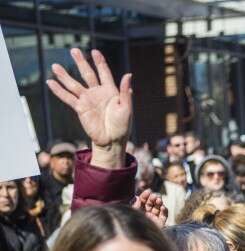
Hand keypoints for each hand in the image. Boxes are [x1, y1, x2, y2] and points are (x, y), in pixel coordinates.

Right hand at [46, 49, 131, 168]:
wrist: (112, 140)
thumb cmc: (122, 125)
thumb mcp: (126, 107)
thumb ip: (125, 91)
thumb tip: (128, 75)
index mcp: (110, 91)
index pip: (104, 73)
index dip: (99, 62)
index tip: (94, 52)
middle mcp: (97, 93)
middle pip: (87, 74)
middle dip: (81, 62)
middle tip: (73, 50)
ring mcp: (87, 100)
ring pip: (74, 84)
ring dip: (64, 75)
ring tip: (55, 66)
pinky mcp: (80, 108)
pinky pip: (67, 97)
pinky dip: (59, 91)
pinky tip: (50, 82)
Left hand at [132, 190, 167, 228]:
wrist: (136, 241)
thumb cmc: (131, 226)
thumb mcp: (131, 214)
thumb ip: (134, 205)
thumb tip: (136, 196)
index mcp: (138, 210)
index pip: (143, 200)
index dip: (146, 195)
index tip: (148, 191)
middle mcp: (146, 213)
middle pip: (151, 203)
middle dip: (153, 198)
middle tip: (155, 196)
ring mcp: (154, 218)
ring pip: (158, 208)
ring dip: (159, 203)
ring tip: (159, 200)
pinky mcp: (160, 223)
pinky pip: (164, 216)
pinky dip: (164, 210)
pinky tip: (163, 207)